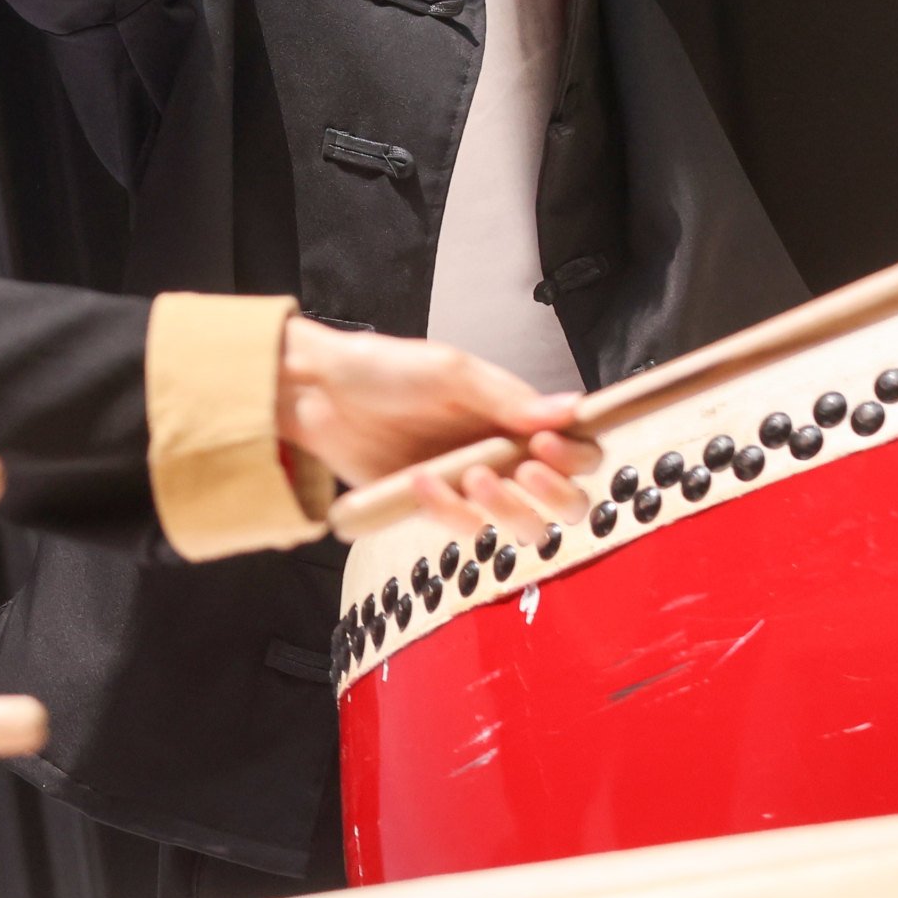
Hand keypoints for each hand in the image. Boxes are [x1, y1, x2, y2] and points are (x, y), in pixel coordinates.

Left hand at [278, 319, 599, 545]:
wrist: (321, 392)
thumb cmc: (385, 369)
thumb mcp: (450, 371)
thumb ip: (508, 398)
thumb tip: (570, 410)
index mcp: (516, 416)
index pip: (577, 448)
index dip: (576, 456)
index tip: (548, 445)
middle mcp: (503, 454)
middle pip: (564, 500)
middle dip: (556, 493)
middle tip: (526, 470)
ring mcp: (471, 485)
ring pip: (521, 525)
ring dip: (507, 508)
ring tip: (475, 476)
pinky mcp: (435, 507)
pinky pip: (462, 528)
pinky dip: (448, 510)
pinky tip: (421, 480)